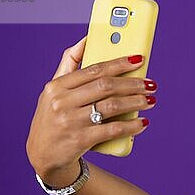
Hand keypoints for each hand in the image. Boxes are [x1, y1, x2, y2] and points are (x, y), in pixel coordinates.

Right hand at [26, 36, 156, 185]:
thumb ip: (69, 64)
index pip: (94, 69)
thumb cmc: (54, 118)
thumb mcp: (54, 90)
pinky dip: (131, 126)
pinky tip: (142, 123)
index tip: (139, 59)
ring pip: (111, 106)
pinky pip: (112, 130)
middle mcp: (62, 102)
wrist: (43, 156)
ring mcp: (70, 122)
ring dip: (135, 103)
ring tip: (150, 101)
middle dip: (133, 84)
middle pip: (105, 86)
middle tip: (151, 84)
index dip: (119, 63)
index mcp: (56, 86)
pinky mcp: (80, 140)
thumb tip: (86, 38)